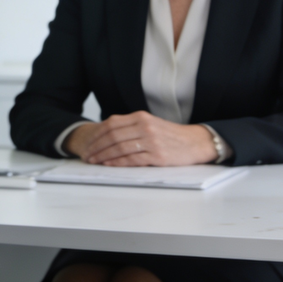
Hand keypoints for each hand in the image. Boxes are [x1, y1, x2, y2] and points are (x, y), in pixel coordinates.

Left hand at [65, 111, 216, 165]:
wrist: (195, 142)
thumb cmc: (170, 135)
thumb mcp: (150, 124)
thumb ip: (131, 127)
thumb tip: (107, 135)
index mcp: (140, 117)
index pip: (111, 124)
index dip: (96, 135)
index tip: (88, 144)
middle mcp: (144, 126)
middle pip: (112, 136)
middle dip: (96, 147)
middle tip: (87, 155)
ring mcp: (151, 141)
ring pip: (119, 148)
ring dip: (103, 156)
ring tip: (95, 162)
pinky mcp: (157, 156)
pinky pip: (132, 159)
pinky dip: (117, 162)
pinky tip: (109, 164)